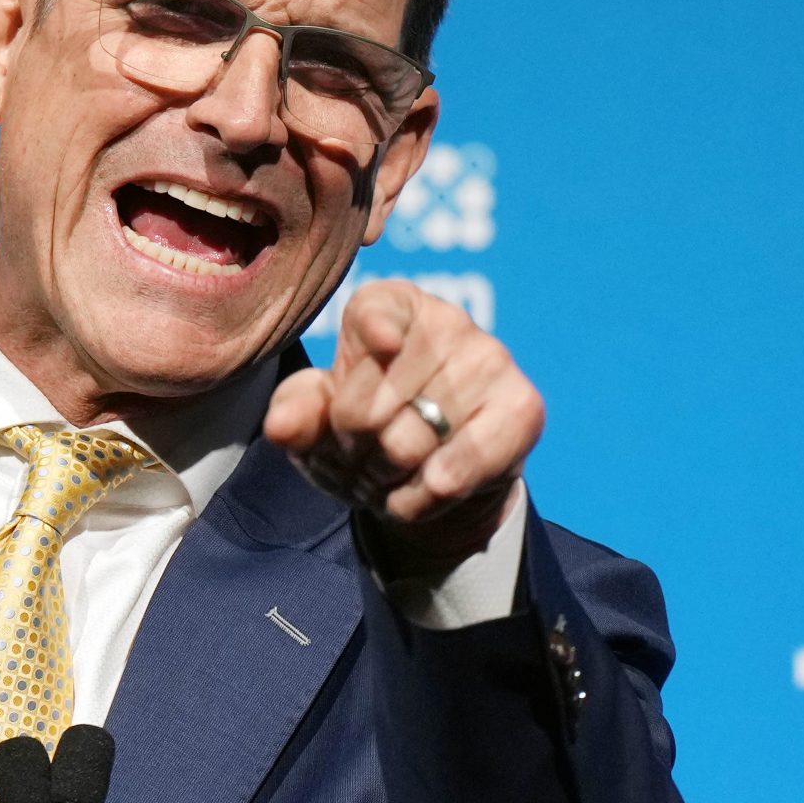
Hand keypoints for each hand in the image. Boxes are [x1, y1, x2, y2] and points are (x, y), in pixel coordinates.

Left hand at [263, 280, 543, 574]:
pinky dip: (425, 496)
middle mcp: (445, 320)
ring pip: (410, 443)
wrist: (433, 479)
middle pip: (370, 404)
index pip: (374, 314)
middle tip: (360, 454)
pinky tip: (422, 491)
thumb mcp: (318, 424)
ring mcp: (490, 359)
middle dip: (352, 448)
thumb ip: (296, 414)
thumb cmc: (367, 433)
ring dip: (384, 478)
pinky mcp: (522, 407)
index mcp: (389, 306)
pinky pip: (459, 467)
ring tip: (389, 472)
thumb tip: (281, 425)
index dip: (374, 337)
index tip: (383, 348)